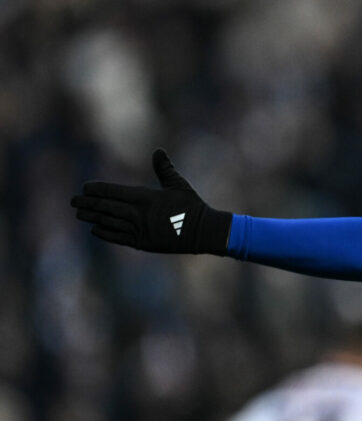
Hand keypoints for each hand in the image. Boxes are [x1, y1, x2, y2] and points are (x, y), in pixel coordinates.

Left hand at [71, 149, 231, 254]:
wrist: (204, 232)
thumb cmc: (192, 207)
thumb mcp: (179, 185)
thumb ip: (164, 168)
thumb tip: (158, 151)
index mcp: (145, 197)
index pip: (112, 191)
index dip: (96, 190)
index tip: (85, 188)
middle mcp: (138, 214)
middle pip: (106, 207)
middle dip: (88, 203)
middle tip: (74, 201)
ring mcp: (140, 230)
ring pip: (109, 222)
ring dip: (92, 217)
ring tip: (80, 214)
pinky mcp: (143, 244)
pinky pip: (118, 237)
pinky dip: (105, 233)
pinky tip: (95, 229)